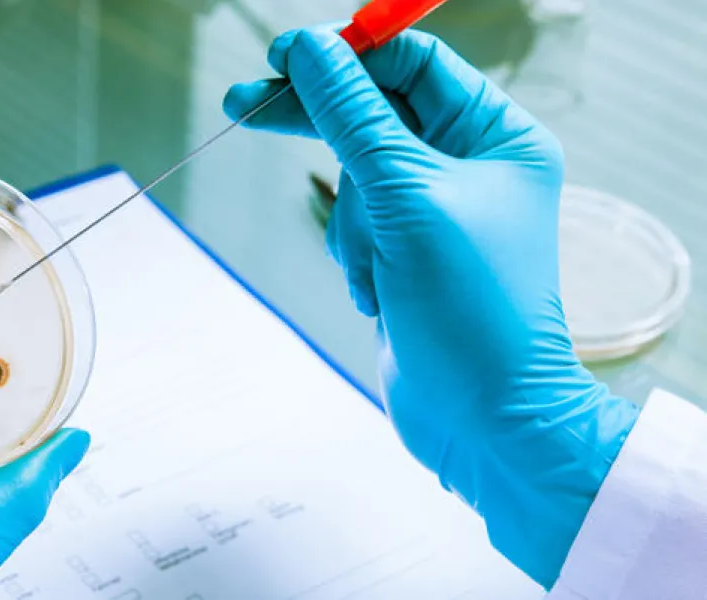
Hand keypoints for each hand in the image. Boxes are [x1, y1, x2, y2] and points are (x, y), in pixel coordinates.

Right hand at [224, 28, 637, 586]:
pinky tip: (379, 294)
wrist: (483, 418)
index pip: (412, 62)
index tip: (283, 57)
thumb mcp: (404, 195)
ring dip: (350, 223)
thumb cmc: (472, 308)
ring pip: (352, 177)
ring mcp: (433, 213)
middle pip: (371, 113)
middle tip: (241, 105)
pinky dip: (353, 258)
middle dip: (315, 120)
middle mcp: (470, 166)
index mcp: (498, 135)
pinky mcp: (403, 254)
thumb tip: (309, 49)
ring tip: (379, 267)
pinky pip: (352, 228)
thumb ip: (350, 115)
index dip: (347, 54)